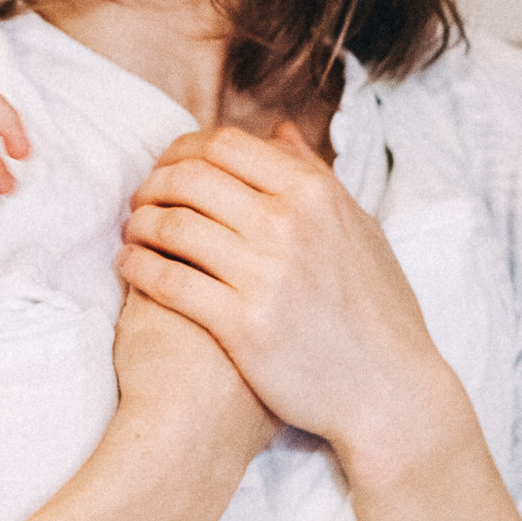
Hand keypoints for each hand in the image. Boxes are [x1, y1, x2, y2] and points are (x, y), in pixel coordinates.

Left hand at [115, 123, 460, 471]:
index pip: (224, 144)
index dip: (181, 150)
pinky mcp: (243, 325)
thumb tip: (279, 130)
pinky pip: (169, 281)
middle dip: (154, 184)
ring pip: (172, 225)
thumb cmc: (377, 310)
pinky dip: (137, 267)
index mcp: (316, 193)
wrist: (390, 390)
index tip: (167, 168)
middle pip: (190, 178)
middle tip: (140, 202)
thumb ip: (315, 175)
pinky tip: (130, 267)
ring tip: (133, 233)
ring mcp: (265, 274)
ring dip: (139, 224)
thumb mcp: (360, 228)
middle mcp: (289, 224)